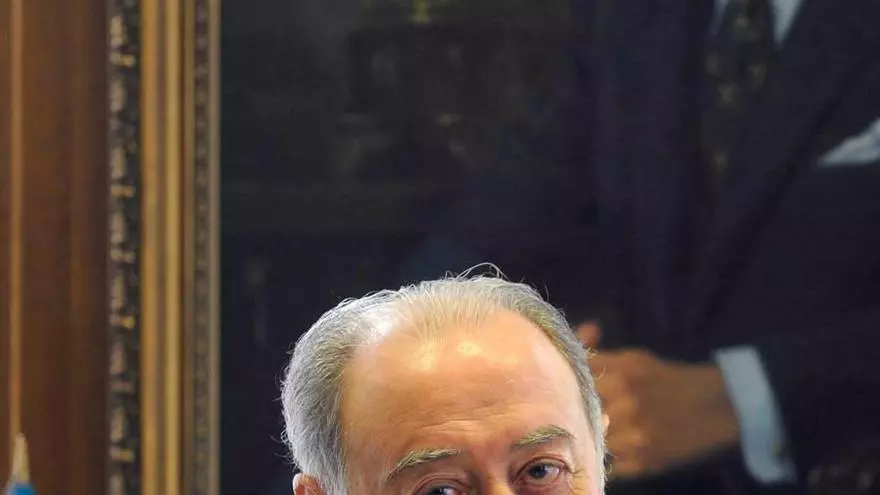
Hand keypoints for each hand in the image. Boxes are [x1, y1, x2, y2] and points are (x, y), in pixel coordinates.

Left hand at [575, 323, 739, 478]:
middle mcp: (629, 404)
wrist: (716, 407)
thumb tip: (578, 336)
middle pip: (583, 410)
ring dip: (595, 434)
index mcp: (624, 374)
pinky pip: (610, 462)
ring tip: (608, 429)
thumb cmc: (667, 380)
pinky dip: (610, 455)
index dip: (573, 383)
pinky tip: (620, 445)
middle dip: (583, 409)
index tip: (577, 386)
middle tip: (590, 409)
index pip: (579, 380)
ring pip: (594, 438)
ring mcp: (637, 436)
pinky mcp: (645, 461)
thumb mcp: (634, 359)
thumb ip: (599, 354)